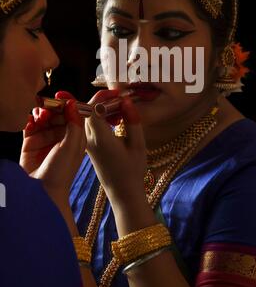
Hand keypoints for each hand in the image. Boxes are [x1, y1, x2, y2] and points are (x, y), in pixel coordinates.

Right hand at [20, 91, 85, 205]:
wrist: (43, 193)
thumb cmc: (62, 172)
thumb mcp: (73, 146)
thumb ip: (74, 124)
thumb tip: (73, 103)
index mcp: (75, 137)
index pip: (72, 115)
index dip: (66, 105)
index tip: (60, 96)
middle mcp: (61, 137)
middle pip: (56, 115)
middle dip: (52, 108)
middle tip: (46, 106)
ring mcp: (45, 141)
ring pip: (43, 119)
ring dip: (40, 113)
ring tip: (39, 115)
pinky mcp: (30, 145)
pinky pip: (29, 127)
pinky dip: (29, 121)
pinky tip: (31, 121)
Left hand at [85, 90, 146, 204]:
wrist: (123, 192)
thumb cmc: (133, 170)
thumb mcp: (139, 144)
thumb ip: (132, 121)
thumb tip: (126, 100)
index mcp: (100, 138)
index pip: (92, 108)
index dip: (103, 97)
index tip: (119, 94)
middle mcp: (89, 139)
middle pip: (87, 110)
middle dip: (103, 100)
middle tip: (121, 99)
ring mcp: (86, 143)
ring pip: (87, 116)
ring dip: (102, 108)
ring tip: (121, 110)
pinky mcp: (88, 146)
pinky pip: (89, 125)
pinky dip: (101, 117)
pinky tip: (116, 120)